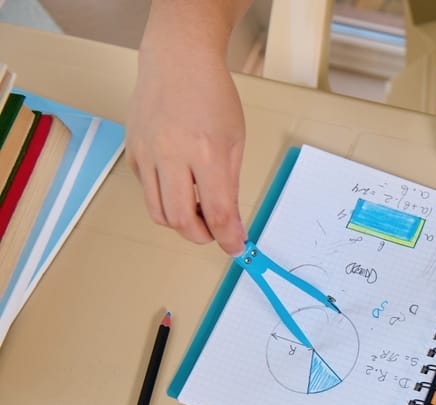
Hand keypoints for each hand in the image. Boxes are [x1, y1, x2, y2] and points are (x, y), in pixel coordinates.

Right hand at [126, 46, 246, 254]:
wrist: (177, 60)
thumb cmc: (212, 96)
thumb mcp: (235, 141)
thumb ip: (230, 186)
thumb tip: (231, 225)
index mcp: (205, 151)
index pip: (215, 211)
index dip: (227, 238)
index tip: (236, 247)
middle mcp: (171, 154)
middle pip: (179, 220)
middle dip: (201, 236)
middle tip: (216, 232)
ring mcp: (147, 154)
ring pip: (158, 213)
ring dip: (181, 223)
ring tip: (199, 211)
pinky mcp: (132, 153)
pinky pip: (148, 192)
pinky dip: (166, 199)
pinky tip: (181, 185)